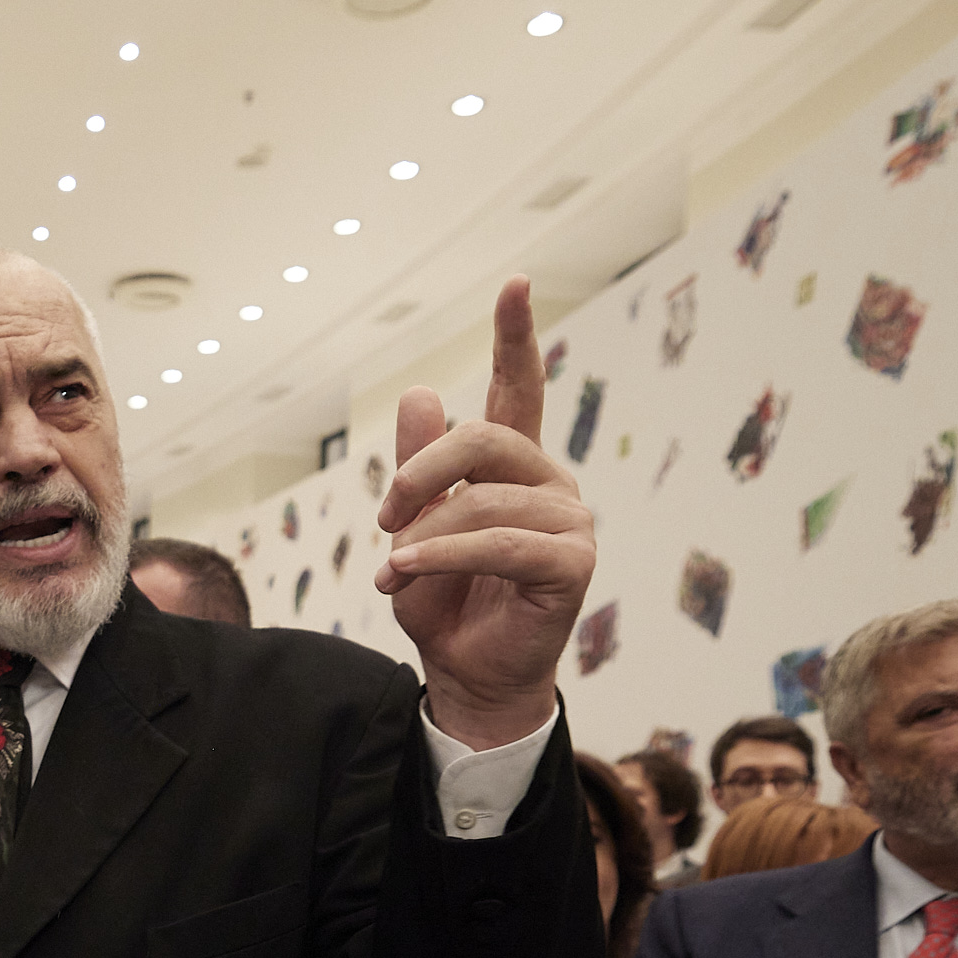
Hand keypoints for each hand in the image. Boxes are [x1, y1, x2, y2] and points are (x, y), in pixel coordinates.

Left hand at [375, 275, 598, 749]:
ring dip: (423, 536)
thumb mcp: (412, 528)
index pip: (518, 388)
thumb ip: (418, 465)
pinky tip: (404, 573)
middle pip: (484, 437)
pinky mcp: (572, 564)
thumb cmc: (442, 600)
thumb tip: (422, 390)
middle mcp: (549, 483)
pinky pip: (498, 544)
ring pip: (483, 500)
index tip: (516, 283)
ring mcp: (569, 521)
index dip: (515, 336)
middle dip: (421, 472)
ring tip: (394, 569)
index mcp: (512, 466)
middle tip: (385, 515)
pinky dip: (444, 557)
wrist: (465, 674)